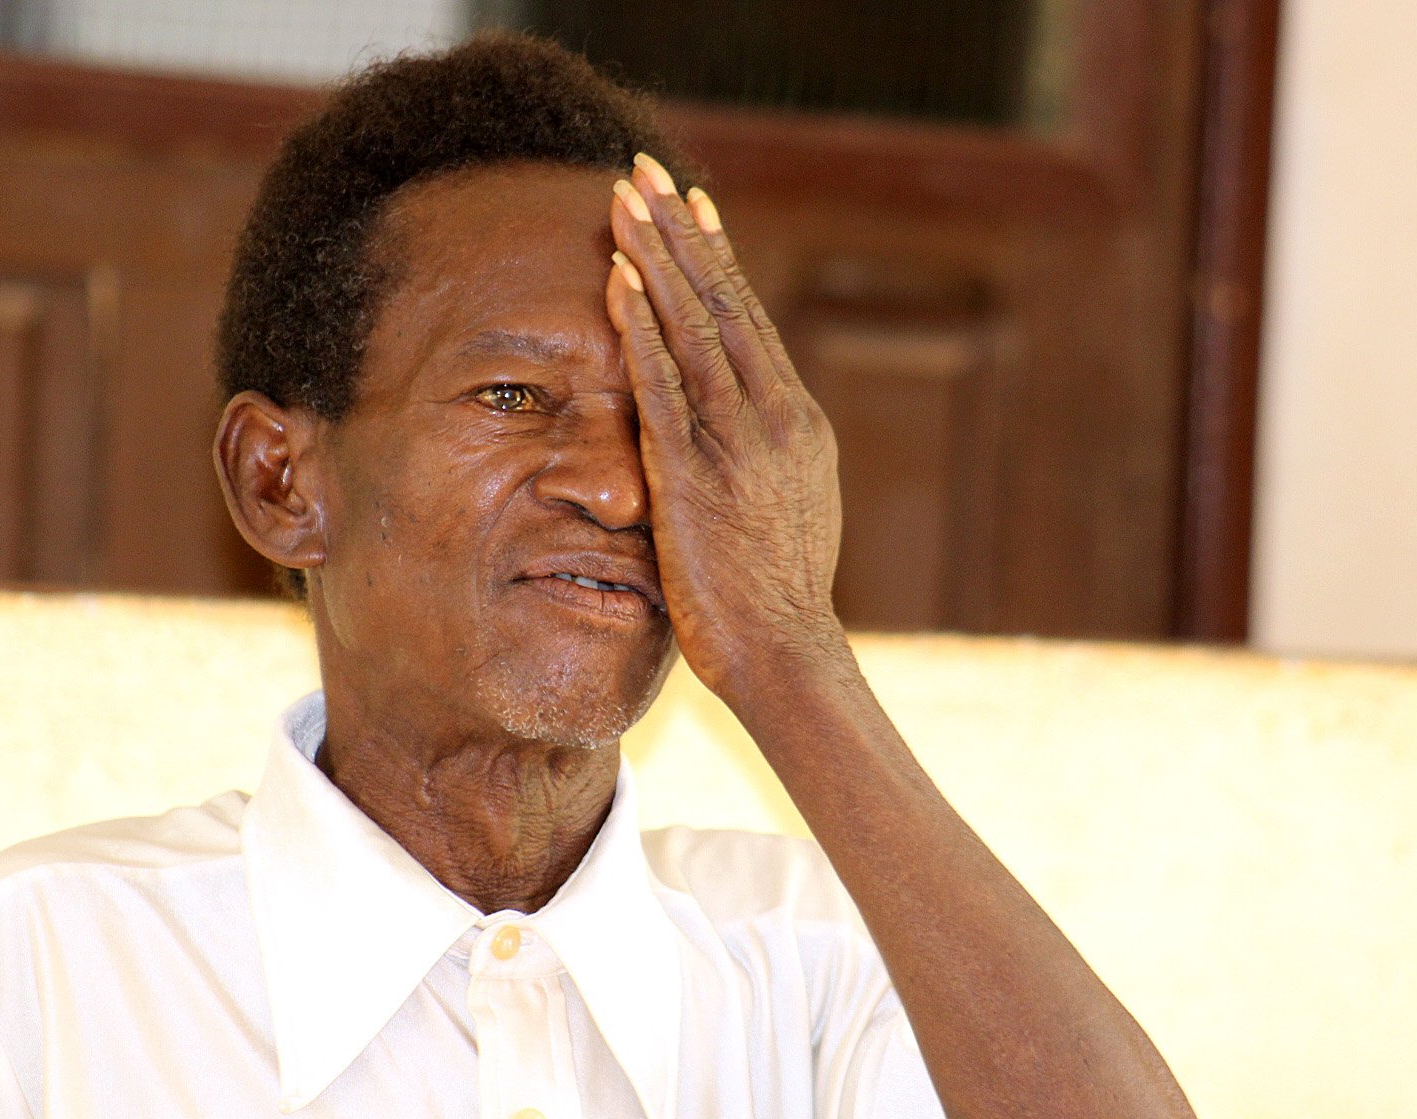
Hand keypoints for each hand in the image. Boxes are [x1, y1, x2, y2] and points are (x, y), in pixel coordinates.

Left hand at [606, 154, 845, 699]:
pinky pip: (665, 385)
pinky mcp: (695, 473)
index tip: (693, 206)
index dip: (717, 258)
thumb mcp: (785, 507)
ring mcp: (738, 440)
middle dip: (683, 232)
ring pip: (695, 328)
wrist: (787, 651)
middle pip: (724, 302)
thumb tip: (741, 426)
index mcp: (796, 421)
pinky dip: (642, 330)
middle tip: (648, 171)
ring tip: (624, 201)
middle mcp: (774, 415)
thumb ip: (761, 457)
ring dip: (657, 259)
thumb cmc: (778, 594)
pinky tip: (620, 282)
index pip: (750, 321)